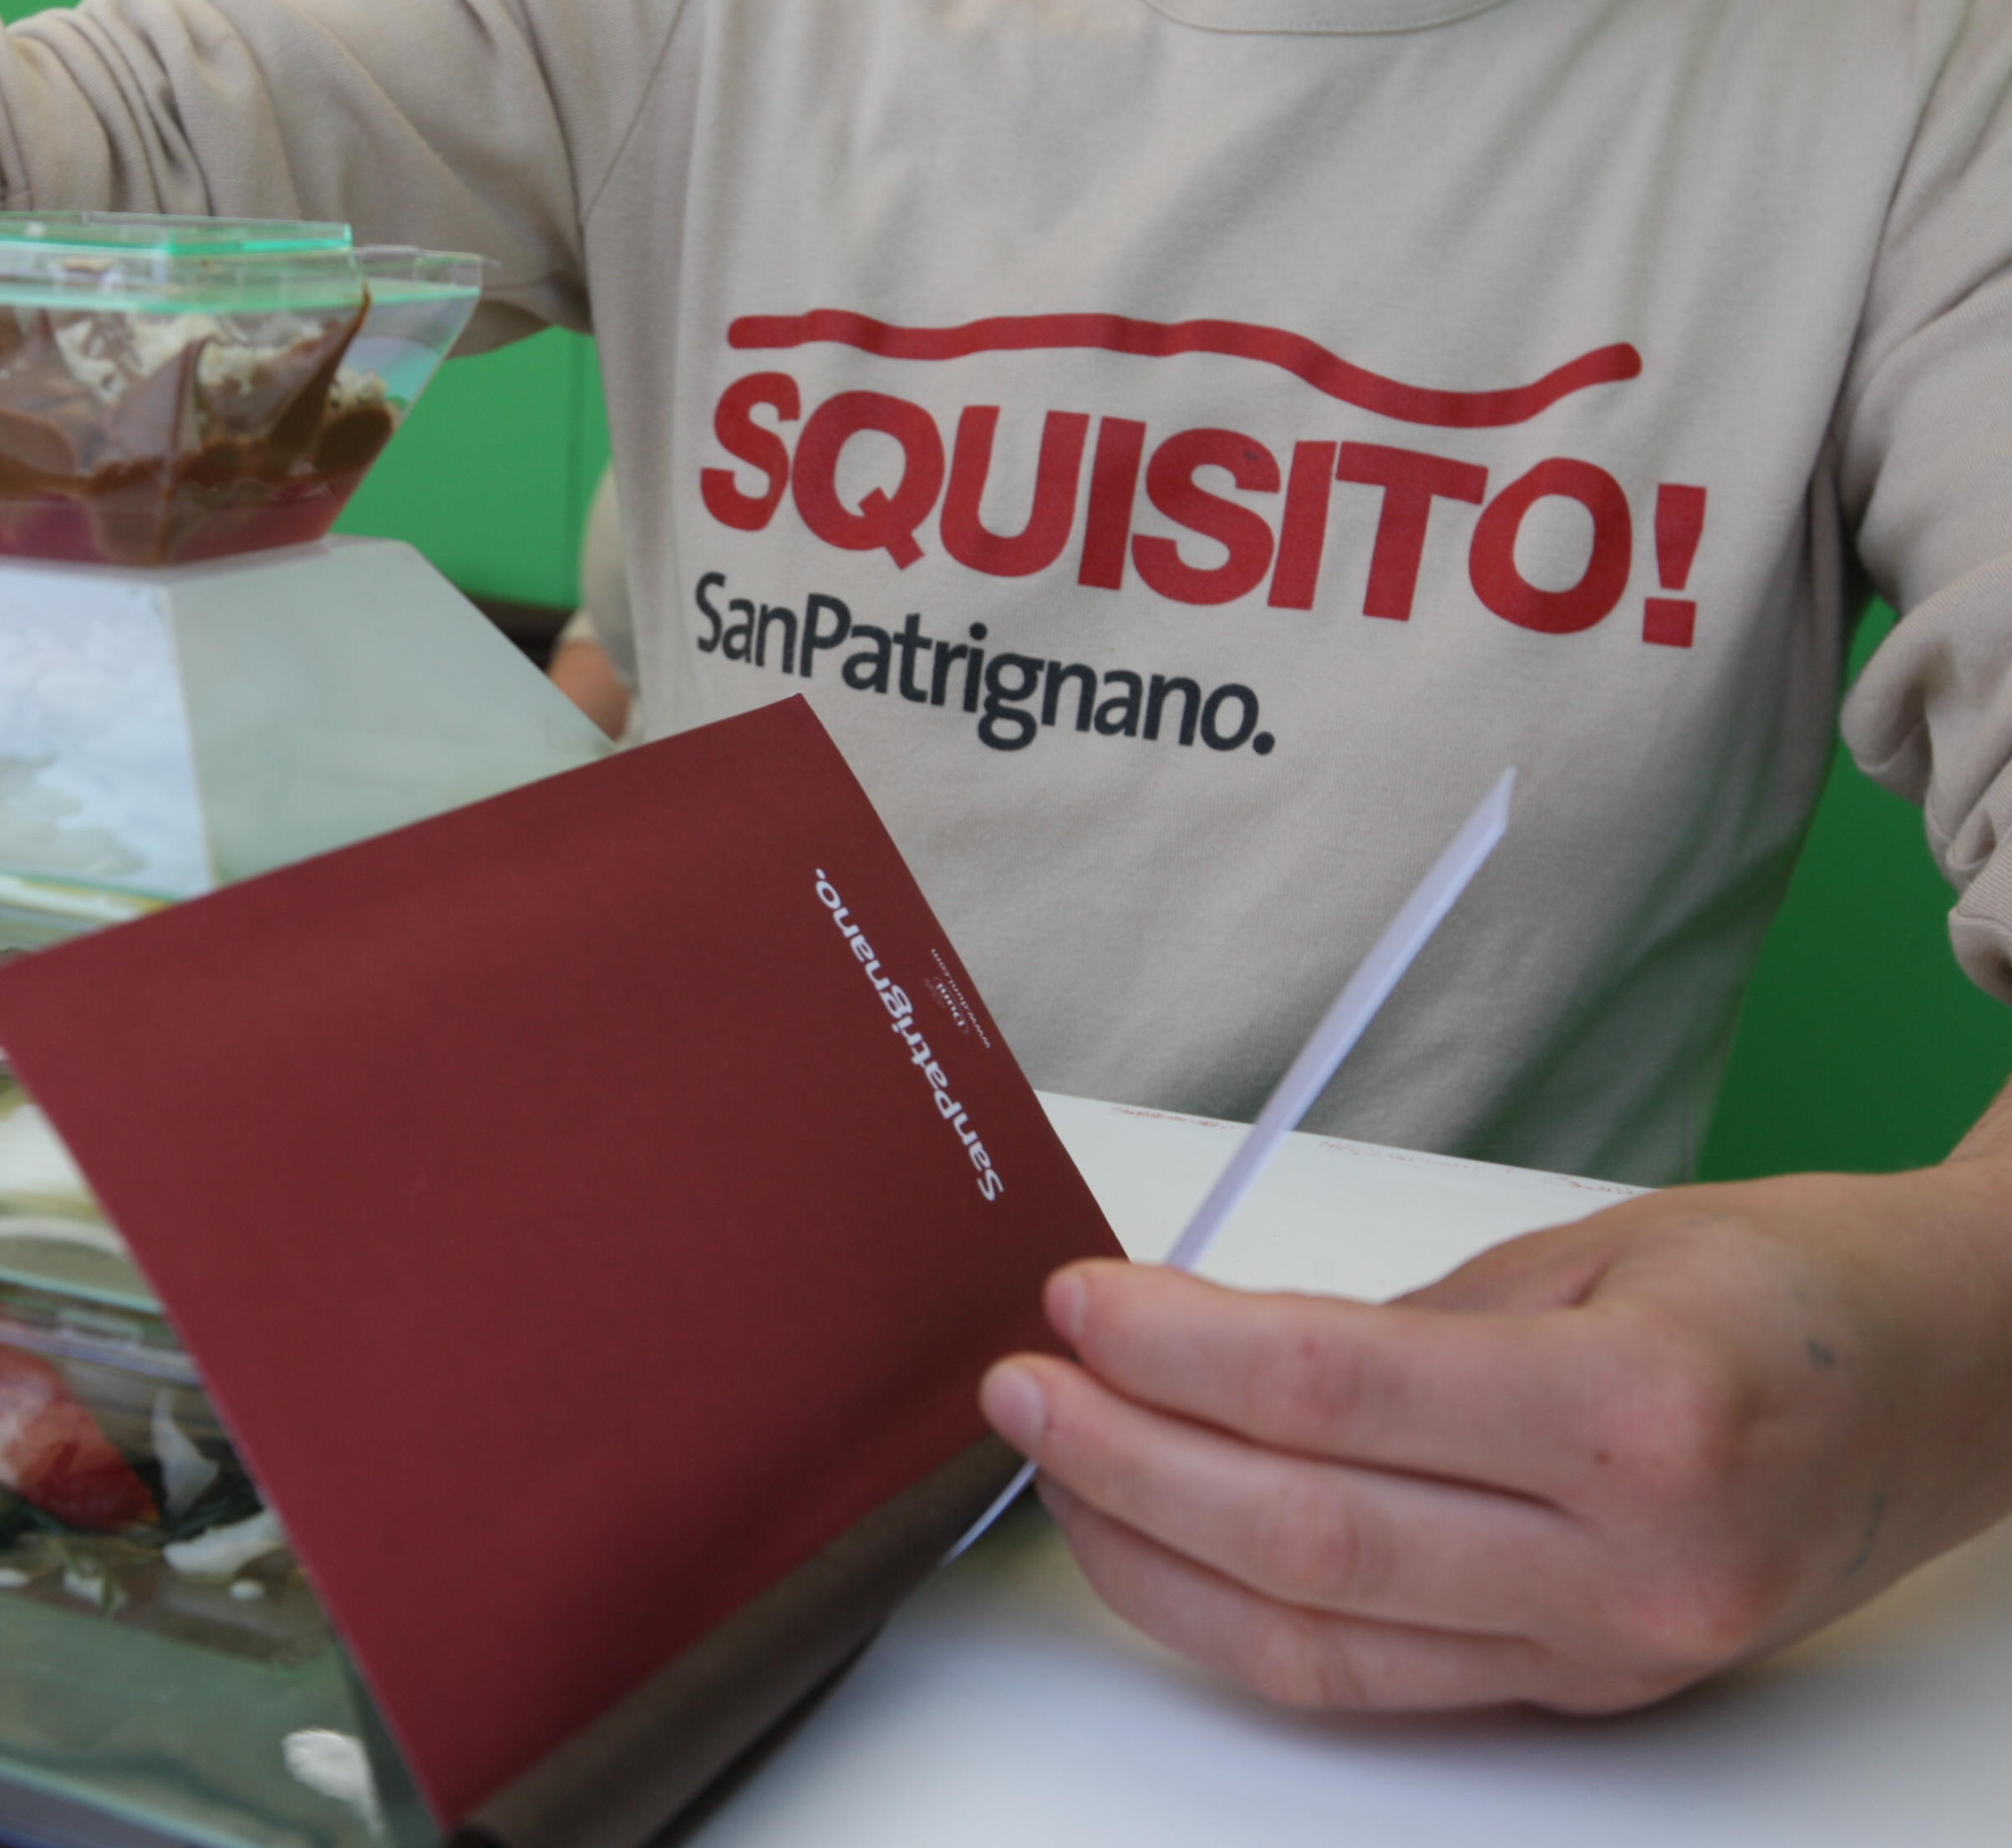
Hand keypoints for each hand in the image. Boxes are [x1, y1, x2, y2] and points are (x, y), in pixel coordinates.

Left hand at [979, 1161, 2011, 1712]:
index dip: (1170, 1348)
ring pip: (1315, 1639)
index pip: (1330, 1389)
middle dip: (1122, 1459)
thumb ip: (1395, 1322)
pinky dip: (1241, 1617)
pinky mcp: (1587, 1692)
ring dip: (1150, 1555)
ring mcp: (1609, 1653)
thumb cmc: (1792, 1291)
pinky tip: (1161, 1547)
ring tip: (1060, 1465)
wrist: (1959, 1384)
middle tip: (1026, 1386)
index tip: (1077, 1303)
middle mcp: (1629, 1564)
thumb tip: (1206, 1353)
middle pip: (1300, 1533)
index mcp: (1640, 1413)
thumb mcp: (1593, 1251)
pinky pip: (1374, 1678)